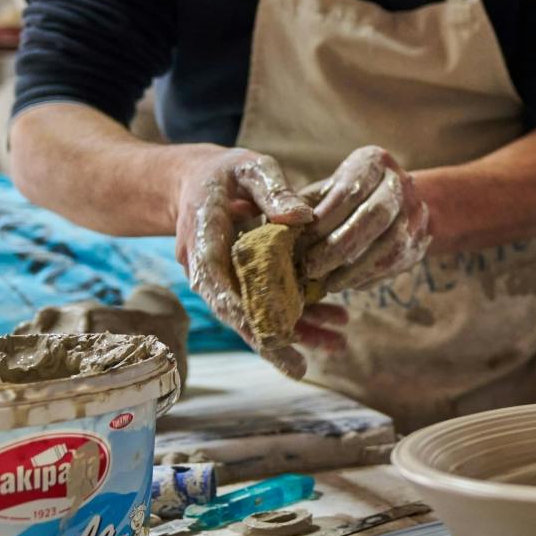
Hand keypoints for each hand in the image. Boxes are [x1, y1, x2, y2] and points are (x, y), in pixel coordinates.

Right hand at [174, 147, 346, 378]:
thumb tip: (301, 218)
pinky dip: (299, 314)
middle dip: (269, 339)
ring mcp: (226, 279)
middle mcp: (209, 268)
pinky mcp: (243, 281)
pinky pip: (268, 302)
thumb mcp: (250, 167)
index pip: (216, 282)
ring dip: (295, 331)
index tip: (263, 335)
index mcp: (204, 240)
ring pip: (256, 313)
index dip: (238, 310)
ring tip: (337, 345)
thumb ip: (273, 189)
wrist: (199, 182)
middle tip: (299, 368)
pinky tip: (334, 323)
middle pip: (236, 311)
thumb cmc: (226, 172)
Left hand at [297, 145, 432, 293]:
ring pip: (391, 244)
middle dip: (340, 246)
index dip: (325, 218)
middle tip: (310, 267)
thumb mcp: (324, 190)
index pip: (351, 190)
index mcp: (374, 161)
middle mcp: (401, 183)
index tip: (300, 241)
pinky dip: (369, 277)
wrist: (394, 201)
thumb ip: (303, 206)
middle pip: (376, 216)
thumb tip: (279, 228)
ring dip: (356, 268)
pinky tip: (346, 283)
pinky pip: (397, 264)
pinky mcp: (422, 240)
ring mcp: (417, 212)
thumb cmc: (344, 197)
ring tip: (327, 283)